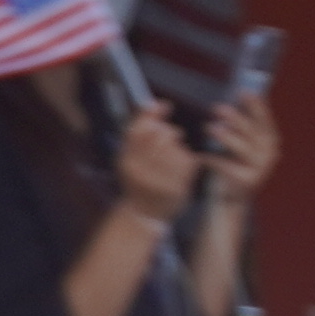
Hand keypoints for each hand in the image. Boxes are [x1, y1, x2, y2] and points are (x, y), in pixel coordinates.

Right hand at [105, 103, 196, 224]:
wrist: (144, 213)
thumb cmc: (140, 179)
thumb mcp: (131, 156)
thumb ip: (140, 132)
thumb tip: (155, 102)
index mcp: (125, 160)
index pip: (137, 130)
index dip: (152, 113)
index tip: (165, 104)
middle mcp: (137, 169)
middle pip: (158, 136)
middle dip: (169, 131)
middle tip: (173, 135)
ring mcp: (156, 180)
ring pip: (174, 148)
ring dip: (178, 146)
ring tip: (175, 154)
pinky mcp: (174, 188)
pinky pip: (187, 161)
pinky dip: (188, 159)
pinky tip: (183, 165)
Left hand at [200, 95, 281, 198]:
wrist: (230, 199)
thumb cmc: (231, 165)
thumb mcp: (239, 144)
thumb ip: (240, 127)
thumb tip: (231, 100)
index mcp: (269, 142)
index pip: (265, 120)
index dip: (256, 105)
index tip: (243, 91)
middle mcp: (269, 155)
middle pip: (254, 132)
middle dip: (237, 118)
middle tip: (217, 108)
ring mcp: (260, 169)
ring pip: (243, 149)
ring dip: (226, 137)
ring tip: (209, 128)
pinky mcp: (246, 182)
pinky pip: (228, 167)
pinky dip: (214, 160)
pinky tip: (202, 156)